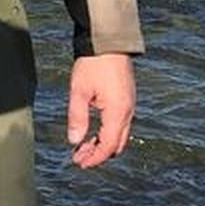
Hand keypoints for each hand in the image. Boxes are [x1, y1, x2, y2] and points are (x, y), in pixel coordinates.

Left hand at [68, 53, 135, 167]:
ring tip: (82, 146)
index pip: (108, 146)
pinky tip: (93, 129)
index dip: (94, 158)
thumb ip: (77, 118)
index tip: (80, 163)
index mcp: (118, 113)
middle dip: (98, 154)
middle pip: (116, 144)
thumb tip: (74, 141)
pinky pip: (120, 123)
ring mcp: (129, 105)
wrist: (109, 42)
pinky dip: (107, 132)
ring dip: (102, 143)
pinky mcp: (127, 98)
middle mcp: (128, 112)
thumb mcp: (79, 91)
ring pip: (119, 134)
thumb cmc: (93, 64)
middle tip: (79, 157)